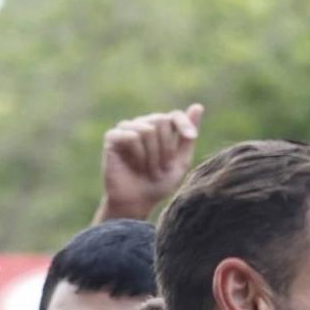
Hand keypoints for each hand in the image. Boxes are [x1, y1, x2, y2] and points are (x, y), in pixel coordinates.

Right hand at [97, 103, 203, 220]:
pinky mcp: (112, 137)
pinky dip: (138, 154)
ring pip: (147, 129)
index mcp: (160, 130)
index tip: (191, 136)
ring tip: (148, 170)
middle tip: (161, 168)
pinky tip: (134, 165)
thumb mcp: (180, 162)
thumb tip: (197, 106)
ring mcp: (126, 129)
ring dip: (153, 155)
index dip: (184, 123)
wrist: (137, 203)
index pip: (174, 115)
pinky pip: (131, 136)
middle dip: (166, 148)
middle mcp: (143, 125)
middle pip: (161, 120)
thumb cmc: (158, 184)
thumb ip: (188, 137)